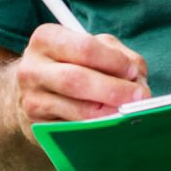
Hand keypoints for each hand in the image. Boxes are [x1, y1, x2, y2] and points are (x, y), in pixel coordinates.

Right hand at [14, 25, 150, 131]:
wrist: (33, 90)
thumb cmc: (70, 63)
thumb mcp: (91, 48)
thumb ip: (117, 55)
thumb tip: (136, 79)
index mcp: (46, 39)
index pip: (84, 47)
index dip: (114, 61)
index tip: (132, 71)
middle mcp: (31, 68)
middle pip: (77, 79)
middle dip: (114, 89)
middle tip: (139, 96)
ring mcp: (31, 100)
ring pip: (77, 111)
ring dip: (110, 113)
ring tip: (128, 111)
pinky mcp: (37, 127)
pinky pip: (74, 131)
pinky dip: (98, 130)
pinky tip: (111, 125)